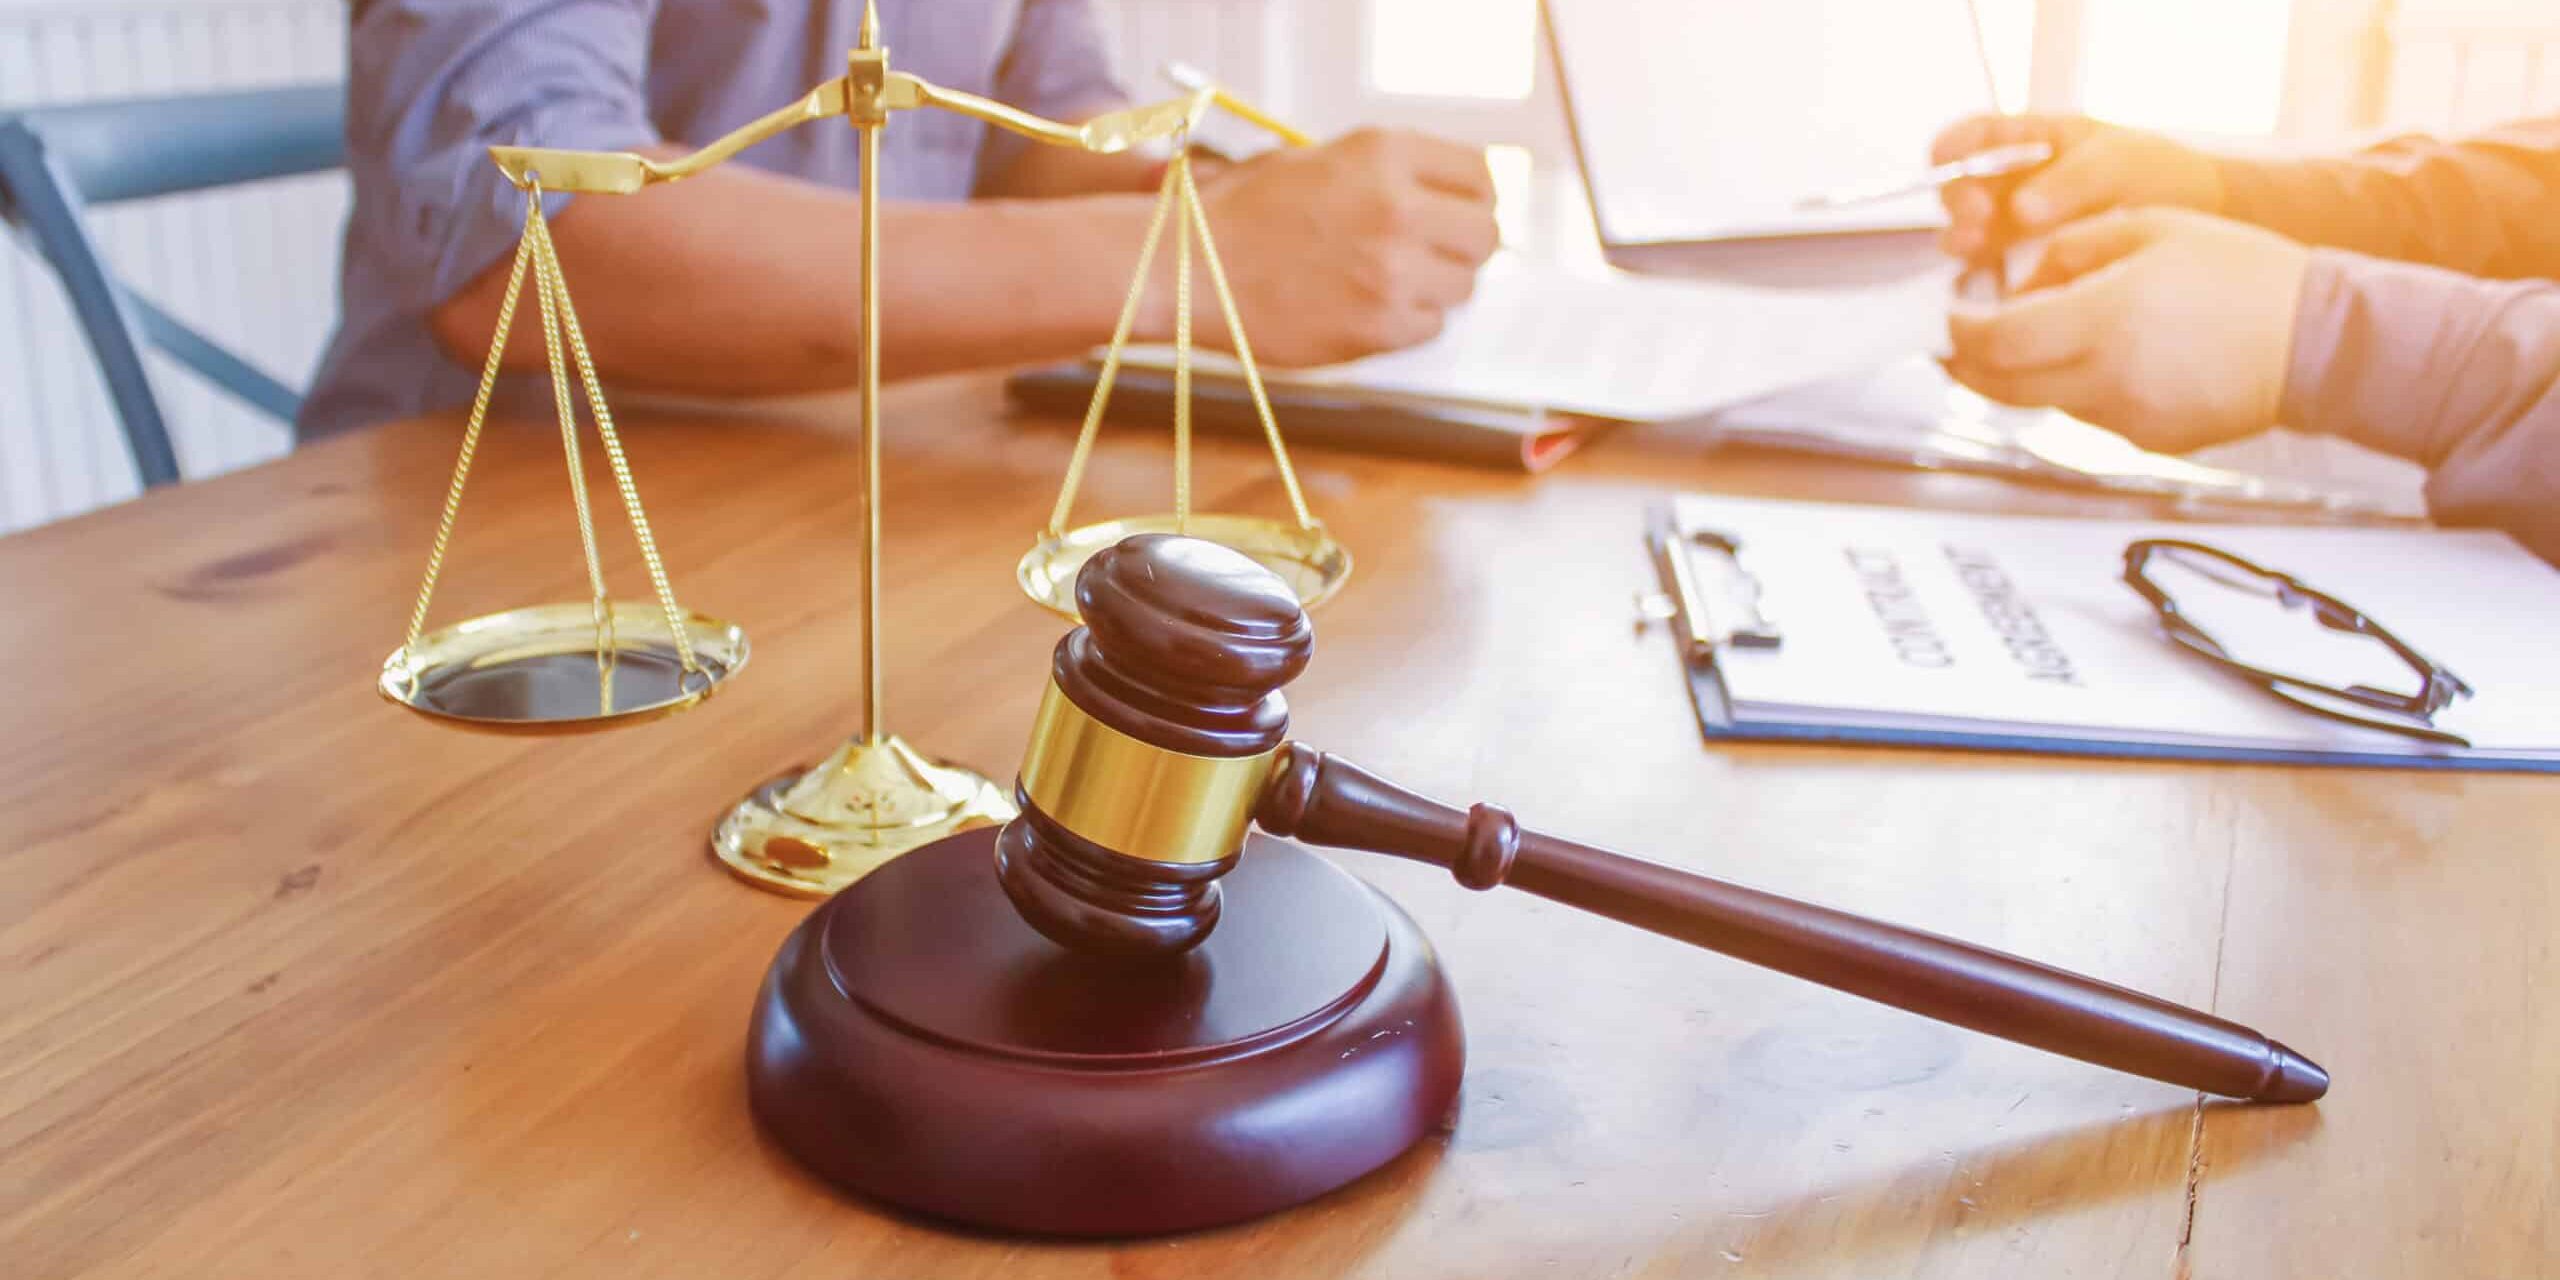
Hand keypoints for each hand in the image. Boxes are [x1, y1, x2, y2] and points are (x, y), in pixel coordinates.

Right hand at [1184, 128, 1497, 365]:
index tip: (1455, 214)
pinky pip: (1430, 327)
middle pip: (1484, 235)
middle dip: (1462, 247)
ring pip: (1462, 287)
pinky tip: (1364, 308)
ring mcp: (1393, 272)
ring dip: (1433, 287)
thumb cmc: (1246, 213)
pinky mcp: (1380, 327)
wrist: (1190, 268)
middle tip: (1430, 255)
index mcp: (1385, 153)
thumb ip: (1390, 172)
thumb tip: (1454, 201)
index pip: (1480, 176)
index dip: (1472, 199)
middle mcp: (1398, 208)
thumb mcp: (1320, 160)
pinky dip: (1406, 322)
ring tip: (1383, 281)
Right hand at [1932, 114, 2223, 260]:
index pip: (1975, 137)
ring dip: (1963, 244)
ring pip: (1967, 236)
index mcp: (2033, 143)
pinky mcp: (2022, 274)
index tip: (1948, 162)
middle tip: (1975, 221)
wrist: (2203, 231)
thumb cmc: (2162, 179)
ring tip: (1975, 253)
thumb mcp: (2121, 164)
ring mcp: (2015, 233)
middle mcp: (2013, 187)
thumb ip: (2071, 180)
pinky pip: (1988, 277)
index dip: (1953, 148)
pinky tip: (1993, 288)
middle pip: (1960, 190)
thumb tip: (2019, 208)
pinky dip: (1983, 283)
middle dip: (1959, 204)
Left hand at [1944, 208, 2309, 452]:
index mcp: (2103, 319)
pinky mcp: (2148, 442)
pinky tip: (2103, 357)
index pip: (1994, 342)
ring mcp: (2126, 418)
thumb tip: (2017, 283)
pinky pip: (2089, 416)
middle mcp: (2107, 378)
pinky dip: (2075, 389)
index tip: (1951, 312)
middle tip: (1958, 340)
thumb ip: (2068, 253)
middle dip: (1967, 364)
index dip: (1959, 329)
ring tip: (2039, 335)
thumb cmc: (2244, 273)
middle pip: (2001, 387)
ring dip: (2024, 374)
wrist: (2319, 340)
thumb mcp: (2150, 228)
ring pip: (2043, 402)